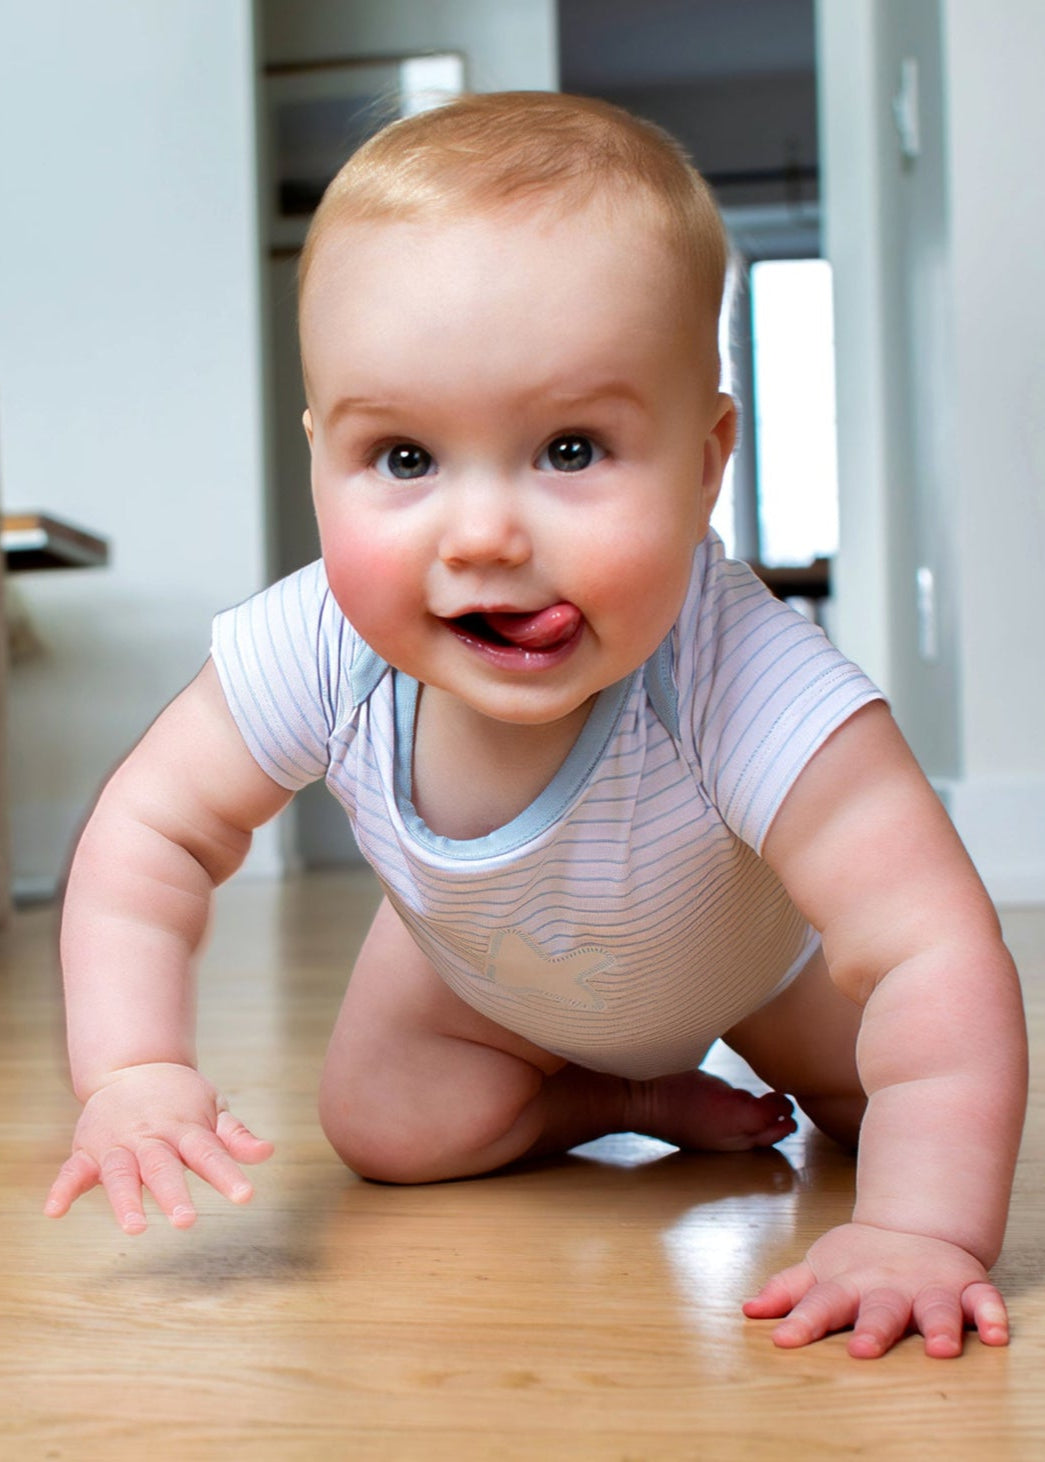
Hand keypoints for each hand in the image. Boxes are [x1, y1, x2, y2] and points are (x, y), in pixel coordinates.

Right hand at [44, 1062, 273, 1232]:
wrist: (133, 1066)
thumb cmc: (180, 1097)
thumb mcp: (213, 1108)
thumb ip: (235, 1136)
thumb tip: (267, 1152)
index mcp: (184, 1128)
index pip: (209, 1153)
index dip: (227, 1174)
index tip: (246, 1196)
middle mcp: (150, 1137)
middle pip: (162, 1167)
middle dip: (172, 1194)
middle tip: (186, 1221)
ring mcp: (117, 1144)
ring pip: (119, 1172)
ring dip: (124, 1199)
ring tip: (134, 1228)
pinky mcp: (88, 1150)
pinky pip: (72, 1170)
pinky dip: (62, 1189)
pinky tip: (54, 1211)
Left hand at [743, 1222, 1009, 1358]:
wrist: (915, 1225)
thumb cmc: (859, 1262)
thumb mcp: (820, 1269)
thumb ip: (788, 1291)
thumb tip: (748, 1310)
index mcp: (849, 1283)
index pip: (821, 1303)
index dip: (802, 1322)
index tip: (784, 1340)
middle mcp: (889, 1286)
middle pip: (879, 1310)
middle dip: (873, 1330)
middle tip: (862, 1350)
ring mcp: (929, 1286)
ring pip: (935, 1308)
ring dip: (940, 1326)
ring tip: (941, 1349)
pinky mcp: (966, 1287)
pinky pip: (984, 1301)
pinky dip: (992, 1315)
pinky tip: (996, 1334)